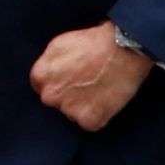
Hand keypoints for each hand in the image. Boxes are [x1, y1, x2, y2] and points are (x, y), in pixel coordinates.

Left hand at [30, 20, 154, 129]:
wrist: (124, 49)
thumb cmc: (95, 41)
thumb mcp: (61, 44)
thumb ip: (50, 63)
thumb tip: (51, 74)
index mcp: (40, 75)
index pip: (41, 86)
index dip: (58, 82)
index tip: (71, 79)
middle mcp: (50, 95)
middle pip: (56, 101)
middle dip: (69, 95)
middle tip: (88, 84)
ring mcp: (69, 110)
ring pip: (73, 113)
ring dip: (84, 106)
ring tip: (101, 89)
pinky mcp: (88, 120)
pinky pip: (91, 123)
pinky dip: (100, 114)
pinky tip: (108, 99)